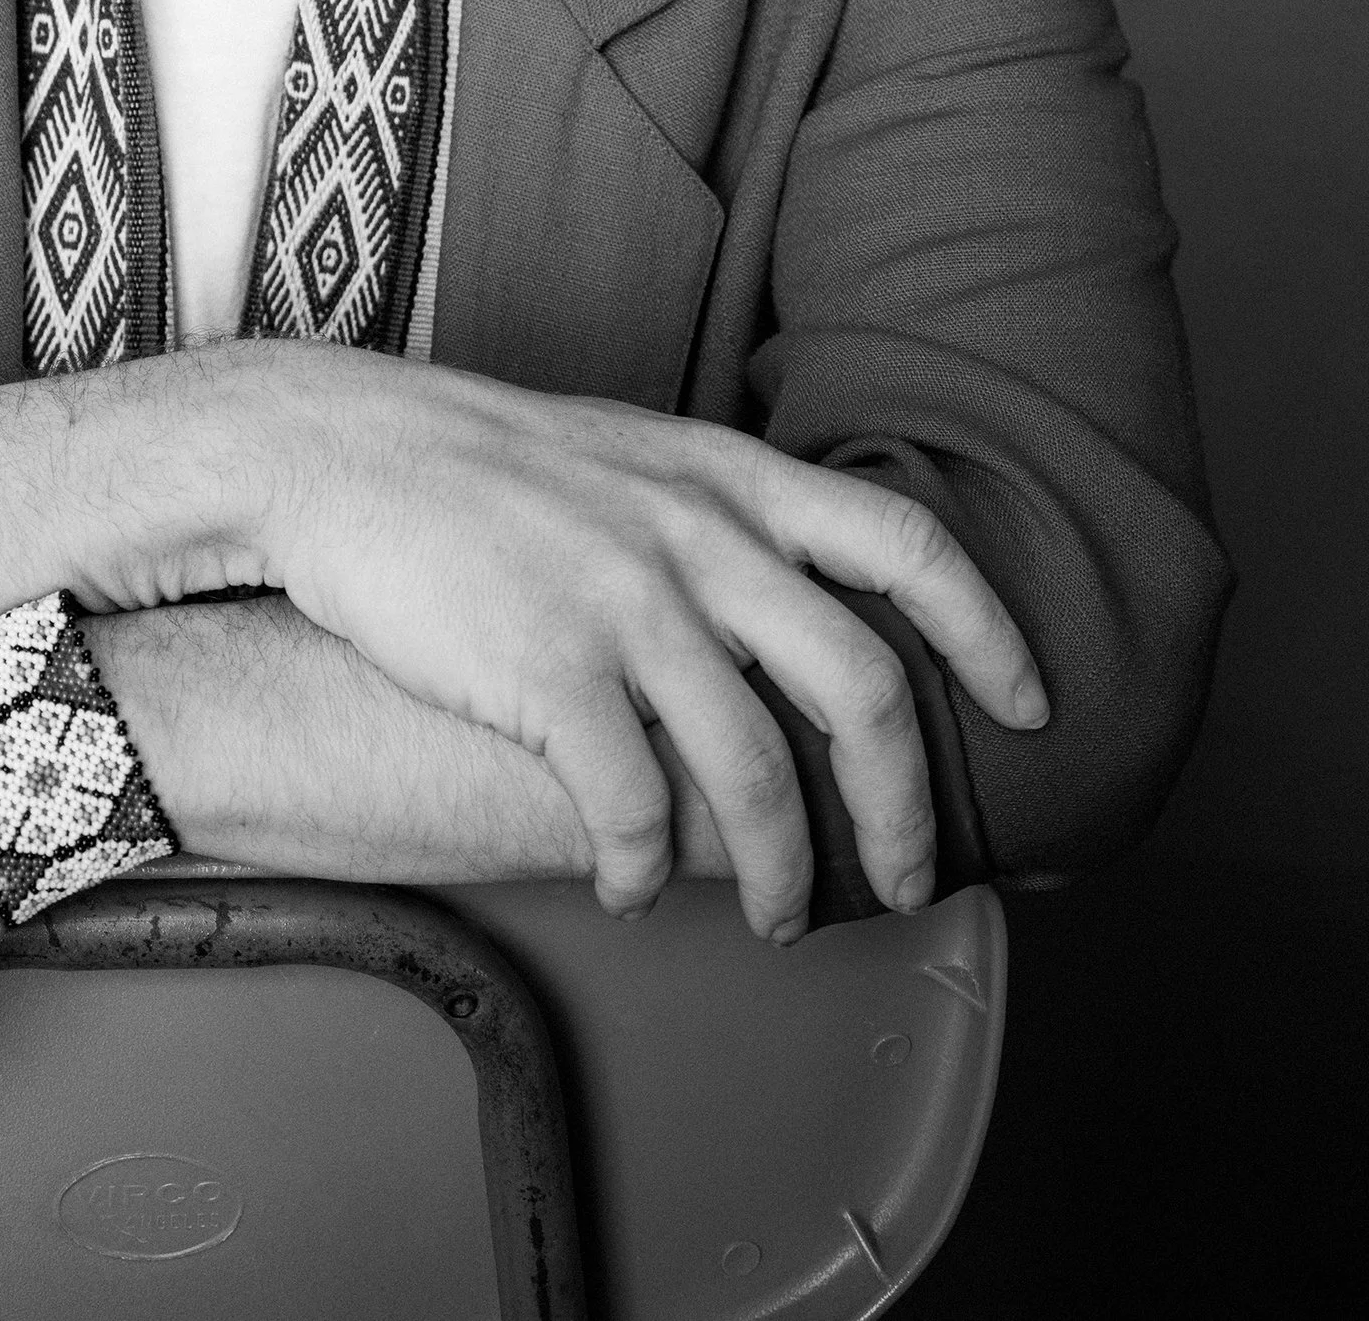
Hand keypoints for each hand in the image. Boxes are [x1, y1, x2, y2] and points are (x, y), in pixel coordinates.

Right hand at [247, 351, 1047, 934]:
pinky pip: (635, 807)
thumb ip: (716, 513)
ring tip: (779, 917)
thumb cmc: (476, 465)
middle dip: (905, 808)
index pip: (905, 543)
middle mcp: (697, 535)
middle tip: (909, 877)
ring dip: (784, 871)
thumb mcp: (628, 452)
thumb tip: (794, 601)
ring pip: (760, 773)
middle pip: (865, 688)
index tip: (1033, 703)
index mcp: (726, 477)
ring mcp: (625, 601)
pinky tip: (635, 888)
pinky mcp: (547, 668)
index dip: (987, 628)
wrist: (335, 450)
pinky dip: (650, 871)